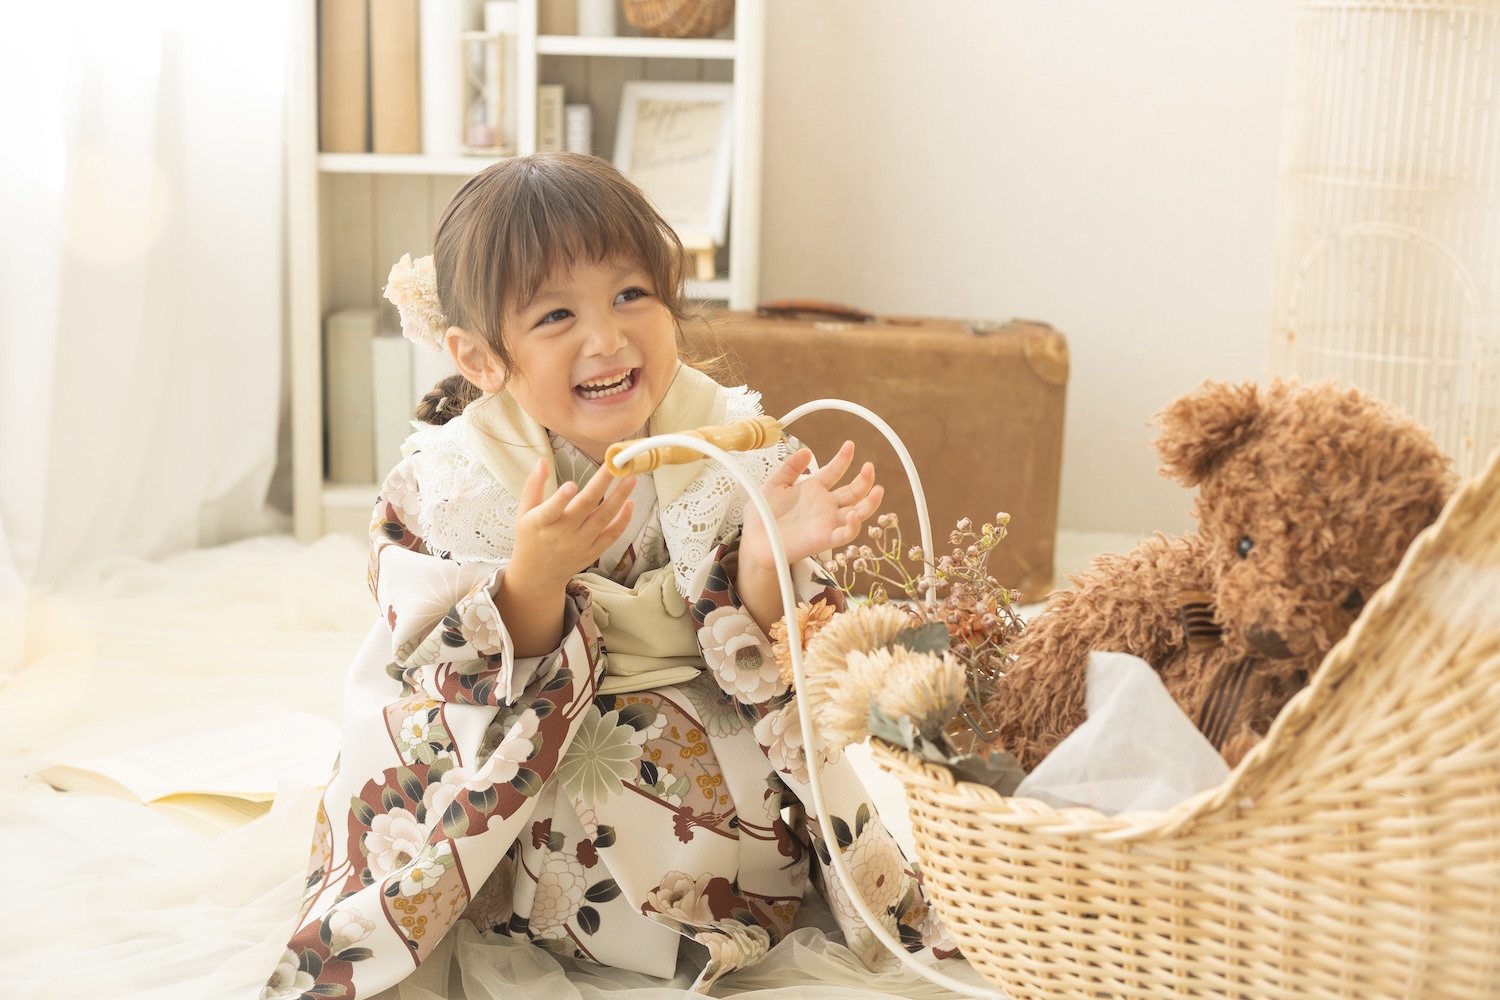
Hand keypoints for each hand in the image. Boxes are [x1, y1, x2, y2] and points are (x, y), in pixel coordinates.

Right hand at [509, 457, 636, 589]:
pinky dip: (623, 521)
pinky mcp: (592, 552)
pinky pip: (612, 536)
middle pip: (585, 507)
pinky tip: (630, 503)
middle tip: (615, 464)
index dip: (560, 498)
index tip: (571, 484)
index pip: (550, 510)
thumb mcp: (524, 513)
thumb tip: (542, 461)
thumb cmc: (530, 538)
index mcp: (541, 523)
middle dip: (601, 483)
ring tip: (630, 478)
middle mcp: (562, 534)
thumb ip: (533, 486)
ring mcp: (580, 544)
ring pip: (603, 519)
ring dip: (619, 498)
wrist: (538, 575)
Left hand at [739, 441, 883, 576]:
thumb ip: (790, 468)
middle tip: (869, 466)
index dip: (843, 458)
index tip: (849, 445)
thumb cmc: (761, 516)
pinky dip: (853, 526)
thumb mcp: (774, 485)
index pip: (835, 471)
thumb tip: (805, 450)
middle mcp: (824, 506)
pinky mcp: (824, 539)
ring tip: (877, 489)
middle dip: (865, 479)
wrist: (753, 540)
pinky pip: (845, 534)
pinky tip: (854, 515)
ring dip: (870, 502)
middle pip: (853, 491)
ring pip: (858, 512)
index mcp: (813, 490)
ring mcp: (826, 522)